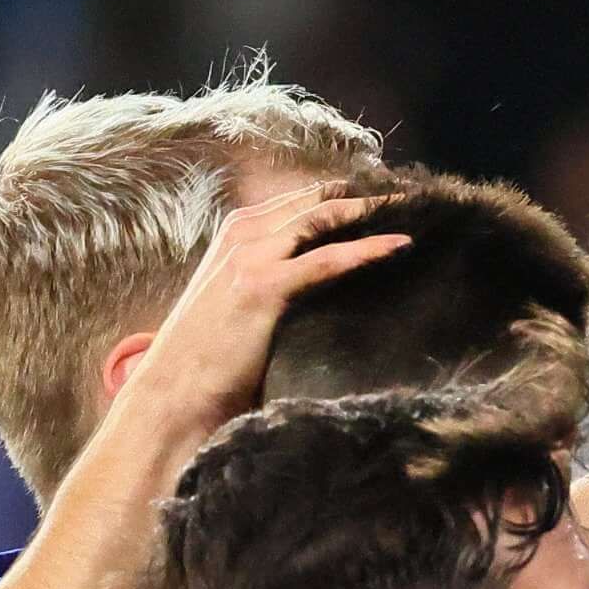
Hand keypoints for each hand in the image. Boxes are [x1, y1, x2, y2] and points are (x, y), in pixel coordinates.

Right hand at [106, 183, 413, 443]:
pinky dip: (367, 249)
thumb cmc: (208, 361)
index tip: (386, 195)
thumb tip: (316, 285)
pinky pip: (327, 259)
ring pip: (323, 218)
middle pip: (317, 200)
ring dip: (372, 210)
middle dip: (366, 194)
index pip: (301, 200)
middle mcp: (242, 234)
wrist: (173, 395)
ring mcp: (250, 256)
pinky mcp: (263, 286)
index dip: (345, 194)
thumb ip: (270, 281)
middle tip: (411, 195)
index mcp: (236, 234)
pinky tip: (400, 245)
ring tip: (415, 207)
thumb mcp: (238, 305)